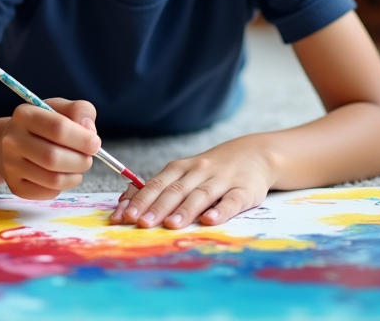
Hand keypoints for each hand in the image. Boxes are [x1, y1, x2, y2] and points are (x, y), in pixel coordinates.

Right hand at [0, 99, 101, 199]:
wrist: (14, 144)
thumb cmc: (43, 124)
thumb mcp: (61, 108)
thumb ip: (80, 111)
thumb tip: (89, 131)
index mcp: (25, 115)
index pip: (58, 128)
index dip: (83, 138)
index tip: (95, 144)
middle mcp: (12, 140)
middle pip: (53, 157)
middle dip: (81, 161)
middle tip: (88, 158)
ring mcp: (10, 165)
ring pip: (53, 179)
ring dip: (75, 176)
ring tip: (77, 167)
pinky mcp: (15, 186)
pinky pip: (48, 192)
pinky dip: (63, 186)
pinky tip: (62, 175)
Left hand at [109, 137, 274, 227]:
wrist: (254, 154)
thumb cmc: (211, 170)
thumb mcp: (185, 173)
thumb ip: (159, 188)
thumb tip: (125, 205)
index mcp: (181, 168)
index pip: (157, 183)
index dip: (141, 200)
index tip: (125, 215)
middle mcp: (199, 171)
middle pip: (176, 189)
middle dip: (157, 207)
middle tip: (142, 223)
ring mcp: (222, 180)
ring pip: (201, 194)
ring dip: (185, 210)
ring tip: (171, 224)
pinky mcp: (244, 190)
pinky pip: (231, 201)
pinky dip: (220, 210)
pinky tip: (210, 220)